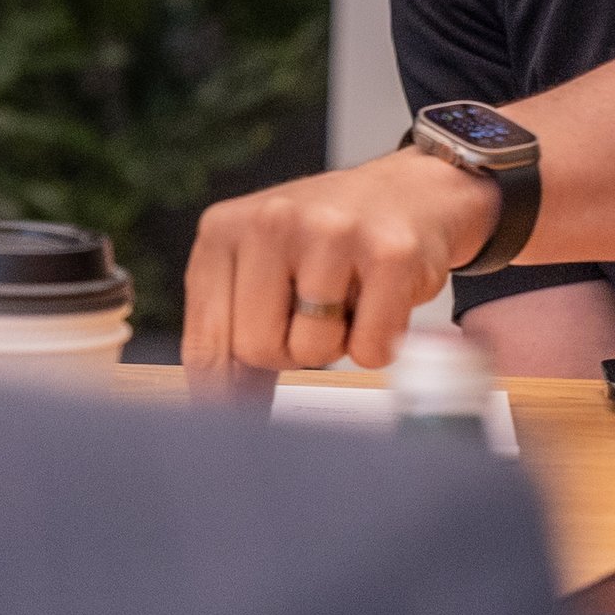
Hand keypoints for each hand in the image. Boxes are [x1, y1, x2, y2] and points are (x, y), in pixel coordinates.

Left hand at [183, 146, 490, 394]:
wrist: (410, 193)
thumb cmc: (325, 241)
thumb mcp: (259, 264)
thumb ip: (231, 327)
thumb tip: (216, 407)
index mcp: (224, 229)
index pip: (205, 341)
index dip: (220, 392)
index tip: (231, 421)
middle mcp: (271, 221)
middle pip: (256, 350)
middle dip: (288, 351)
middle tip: (312, 315)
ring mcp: (331, 232)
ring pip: (313, 351)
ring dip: (337, 342)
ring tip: (348, 296)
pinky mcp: (389, 253)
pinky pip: (369, 349)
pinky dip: (379, 341)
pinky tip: (381, 297)